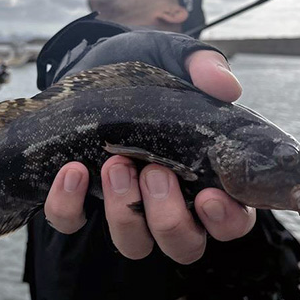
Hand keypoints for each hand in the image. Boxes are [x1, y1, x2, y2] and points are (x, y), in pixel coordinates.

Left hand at [44, 50, 255, 263]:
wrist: (92, 62)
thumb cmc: (145, 67)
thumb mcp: (173, 55)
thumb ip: (202, 65)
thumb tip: (226, 87)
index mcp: (205, 175)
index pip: (231, 219)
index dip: (226, 220)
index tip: (209, 196)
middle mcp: (169, 201)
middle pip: (184, 245)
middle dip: (170, 218)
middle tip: (155, 171)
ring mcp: (124, 205)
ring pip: (134, 244)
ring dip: (125, 212)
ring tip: (115, 164)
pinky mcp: (81, 200)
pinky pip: (72, 223)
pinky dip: (69, 205)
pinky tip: (72, 170)